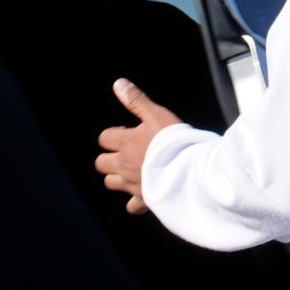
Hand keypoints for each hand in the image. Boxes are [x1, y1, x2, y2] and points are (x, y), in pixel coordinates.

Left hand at [95, 78, 180, 215]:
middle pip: (101, 163)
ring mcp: (132, 183)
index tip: (125, 134)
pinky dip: (134, 203)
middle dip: (108, 159)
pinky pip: (132, 206)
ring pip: (111, 183)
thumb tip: (118, 83)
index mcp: (125, 142)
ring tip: (130, 173)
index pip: (104, 138)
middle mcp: (124, 164)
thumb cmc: (173, 141)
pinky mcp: (144, 199)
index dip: (112, 136)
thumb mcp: (155, 115)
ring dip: (116, 178)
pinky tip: (143, 197)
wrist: (188, 170)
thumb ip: (137, 101)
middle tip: (125, 154)